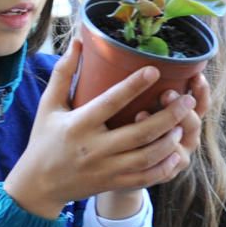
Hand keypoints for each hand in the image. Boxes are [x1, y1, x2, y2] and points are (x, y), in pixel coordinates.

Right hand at [4, 39, 197, 218]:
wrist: (39, 184)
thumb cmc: (44, 139)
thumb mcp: (48, 105)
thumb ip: (64, 73)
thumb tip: (79, 41)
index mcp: (79, 125)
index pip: (110, 102)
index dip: (134, 86)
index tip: (155, 70)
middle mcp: (95, 148)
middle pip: (140, 132)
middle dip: (169, 116)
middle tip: (187, 99)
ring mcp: (106, 169)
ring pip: (148, 156)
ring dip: (169, 140)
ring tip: (182, 123)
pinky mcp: (113, 183)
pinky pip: (145, 178)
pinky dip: (164, 166)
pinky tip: (175, 151)